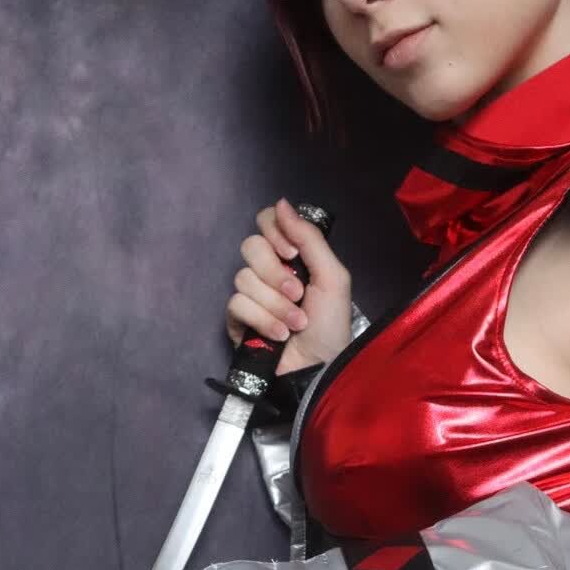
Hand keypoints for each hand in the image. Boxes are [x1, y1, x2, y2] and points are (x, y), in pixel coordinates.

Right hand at [226, 196, 353, 375]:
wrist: (320, 367)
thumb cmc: (331, 324)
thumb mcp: (333, 276)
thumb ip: (310, 238)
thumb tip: (281, 202)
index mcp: (291, 256)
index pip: (266, 222)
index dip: (274, 232)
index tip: (292, 253)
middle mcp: (268, 270)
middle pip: (250, 247)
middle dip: (276, 273)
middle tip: (298, 293)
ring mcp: (251, 295)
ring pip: (244, 278)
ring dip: (276, 304)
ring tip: (296, 322)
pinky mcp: (237, 319)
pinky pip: (237, 304)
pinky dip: (263, 319)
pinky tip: (280, 334)